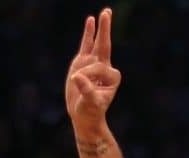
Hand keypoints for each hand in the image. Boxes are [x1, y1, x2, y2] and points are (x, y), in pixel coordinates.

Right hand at [65, 8, 119, 130]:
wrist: (84, 114)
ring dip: (100, 28)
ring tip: (105, 13)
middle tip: (108, 11)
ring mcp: (94, 63)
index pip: (98, 67)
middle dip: (106, 29)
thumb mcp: (89, 103)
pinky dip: (88, 33)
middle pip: (105, 44)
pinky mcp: (83, 62)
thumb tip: (77, 78)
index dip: (87, 74)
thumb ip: (86, 90)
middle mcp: (105, 67)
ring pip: (96, 43)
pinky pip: (86, 44)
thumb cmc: (90, 111)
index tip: (79, 84)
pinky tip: (90, 20)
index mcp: (112, 77)